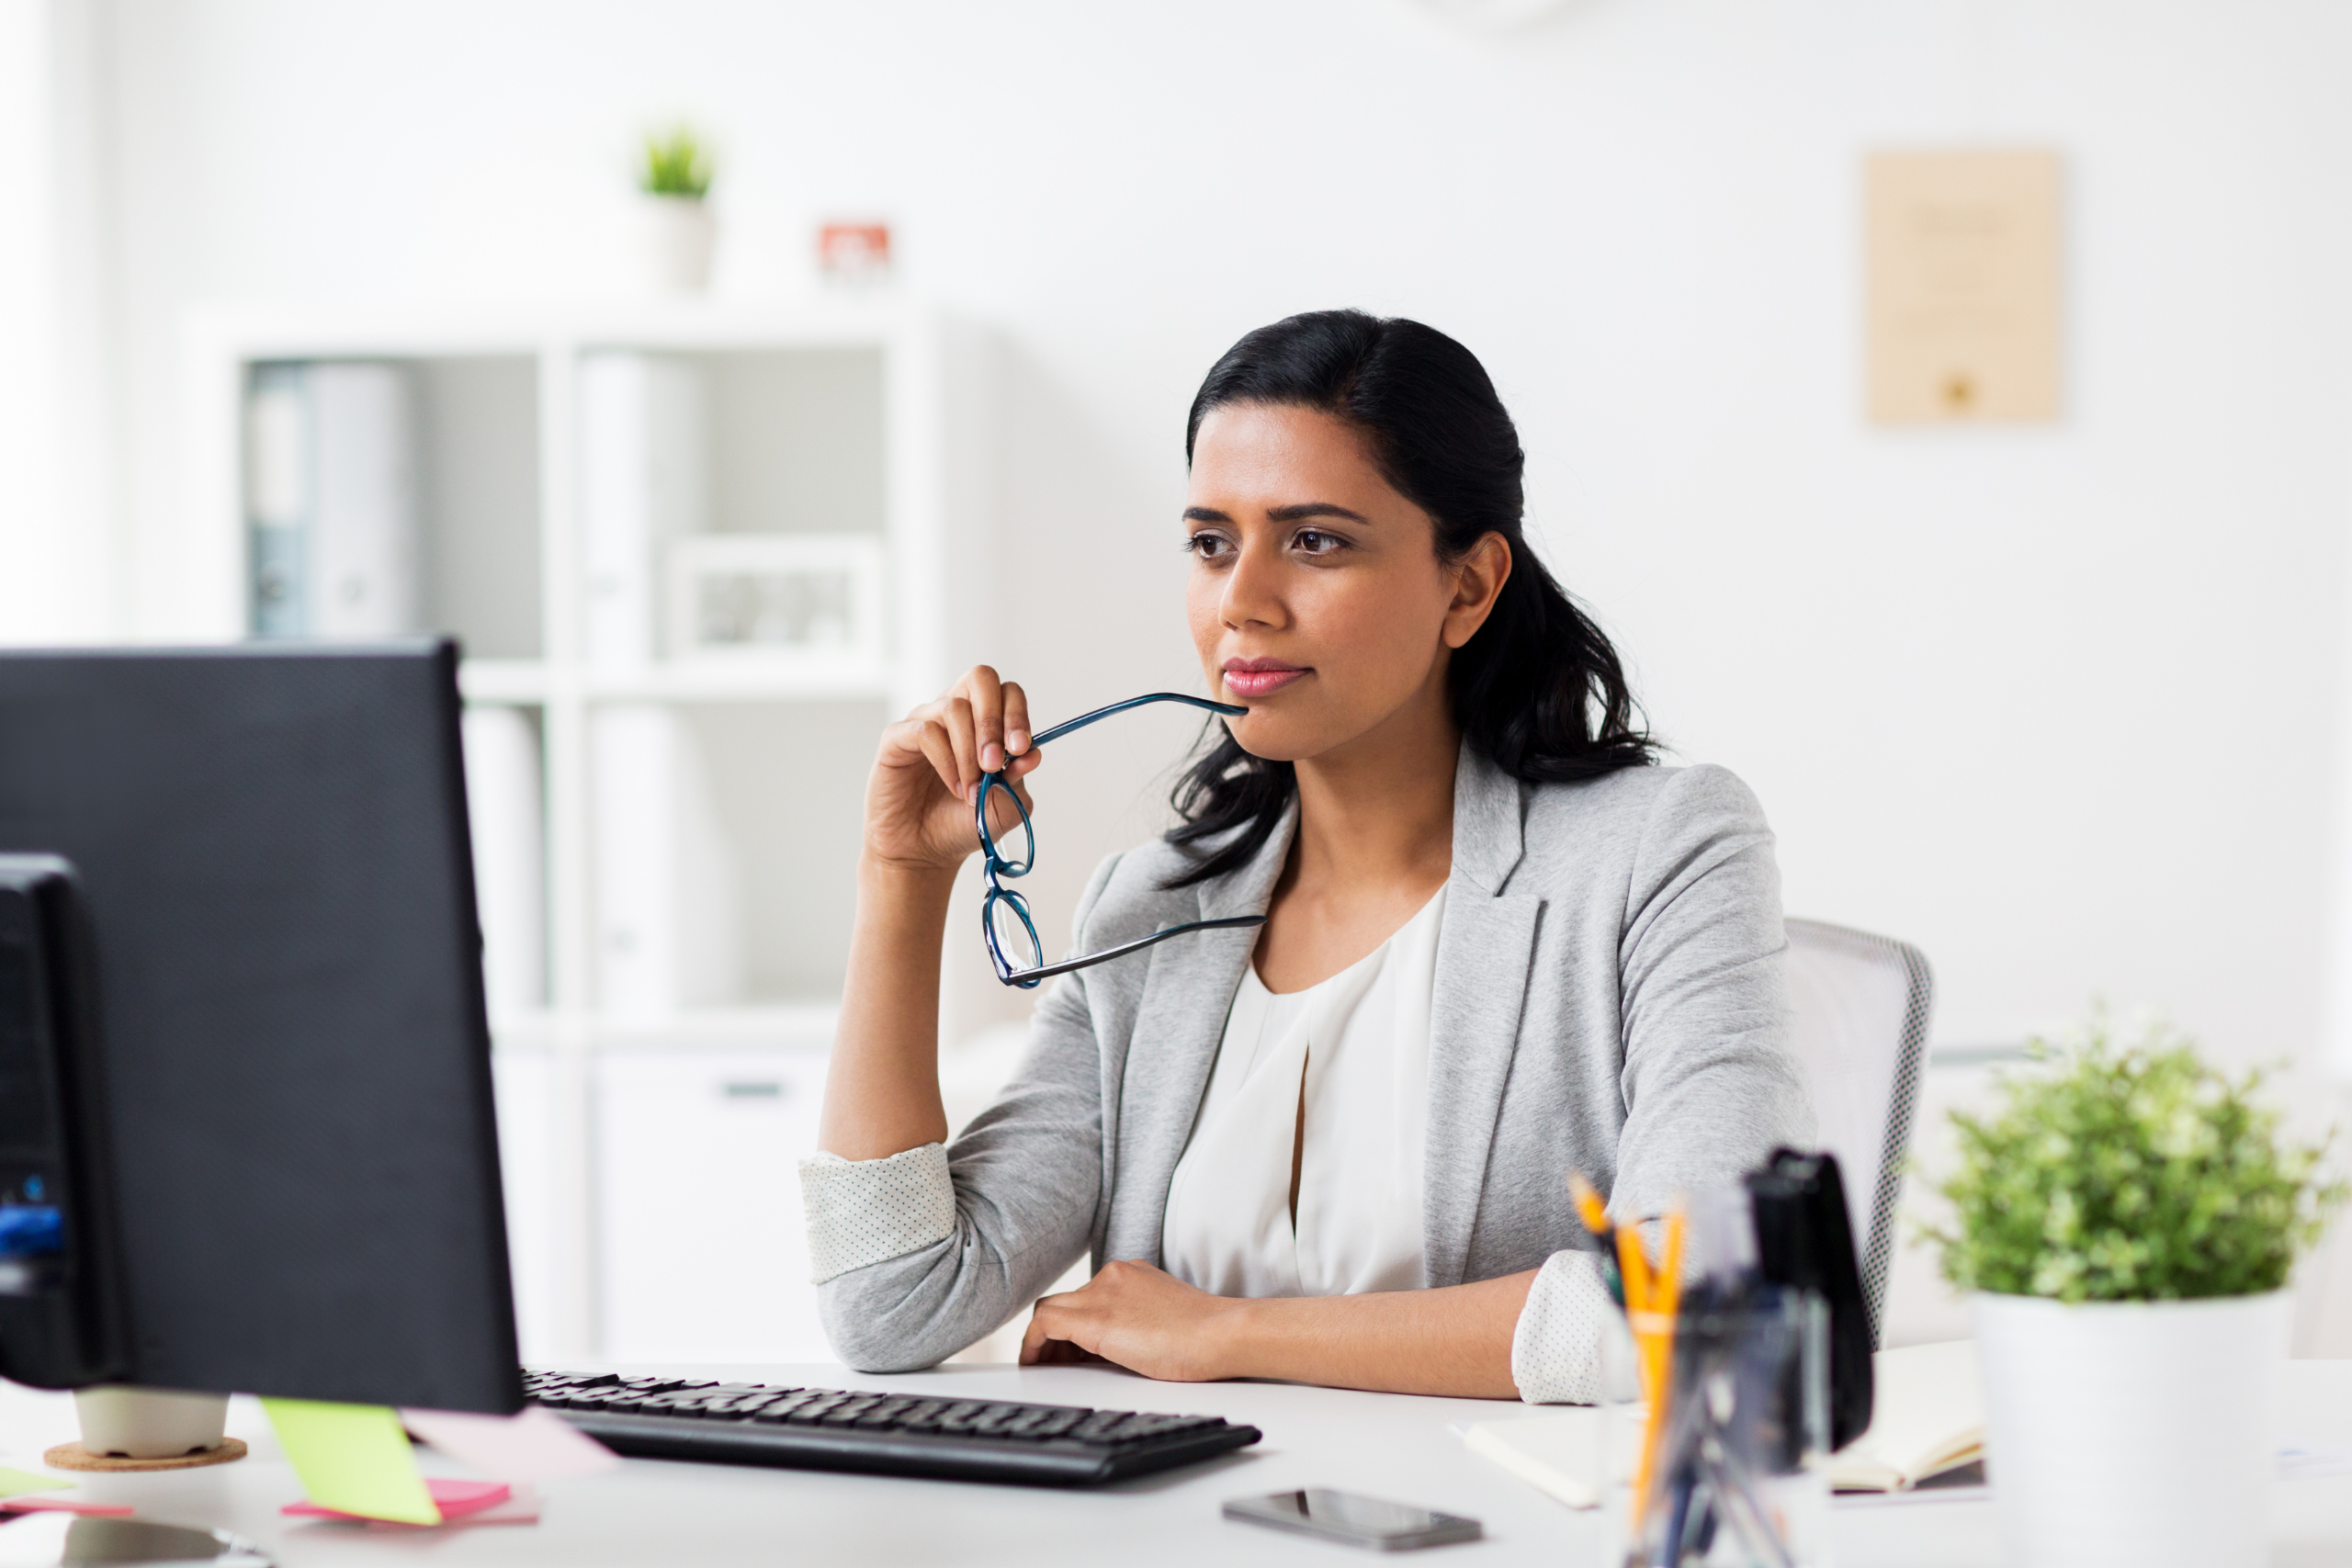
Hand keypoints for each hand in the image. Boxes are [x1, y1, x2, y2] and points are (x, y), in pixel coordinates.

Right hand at [862, 665, 1042, 874]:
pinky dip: (946, 761)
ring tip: (971, 791)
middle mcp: (954, 713)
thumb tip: (1033, 754)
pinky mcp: (896, 738)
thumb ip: (1018, 779)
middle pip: (980, 678)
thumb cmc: (962, 823)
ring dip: (969, 753)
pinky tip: (954, 787)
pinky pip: (925, 732)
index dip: (1017, 714)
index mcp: (984, 721)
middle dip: (993, 720)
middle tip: (993, 762)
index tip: (1020, 750)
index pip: (1007, 692)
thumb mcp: (1003, 807)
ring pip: (954, 709)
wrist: (924, 852)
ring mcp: (924, 721)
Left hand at [1018, 1260, 1248, 1381]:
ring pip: (1051, 1310)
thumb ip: (1138, 1321)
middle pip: (1065, 1302)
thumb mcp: (1166, 1319)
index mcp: (1133, 1275)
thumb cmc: (1207, 1337)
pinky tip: (1035, 1365)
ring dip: (1044, 1341)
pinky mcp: (1096, 1318)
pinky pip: (1044, 1323)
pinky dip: (1033, 1344)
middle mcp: (1113, 1276)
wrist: (1222, 1334)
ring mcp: (1103, 1292)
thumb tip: (1119, 1346)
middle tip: (1057, 1364)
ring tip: (1046, 1369)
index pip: (1088, 1295)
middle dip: (1056, 1336)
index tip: (1072, 1351)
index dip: (1074, 1326)